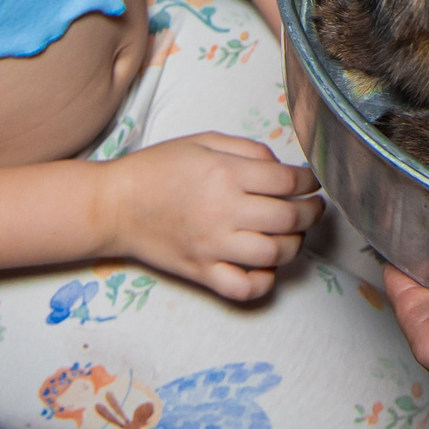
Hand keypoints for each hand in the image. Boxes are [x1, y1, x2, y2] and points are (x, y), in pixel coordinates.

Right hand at [101, 133, 321, 299]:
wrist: (114, 205)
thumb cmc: (158, 168)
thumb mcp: (203, 141)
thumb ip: (246, 150)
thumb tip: (280, 167)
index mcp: (225, 174)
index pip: (287, 182)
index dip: (309, 182)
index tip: (312, 183)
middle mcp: (224, 211)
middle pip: (288, 219)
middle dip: (311, 213)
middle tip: (314, 208)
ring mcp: (213, 247)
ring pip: (275, 254)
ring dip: (295, 244)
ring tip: (295, 235)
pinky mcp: (202, 272)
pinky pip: (244, 288)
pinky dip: (264, 281)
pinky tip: (267, 267)